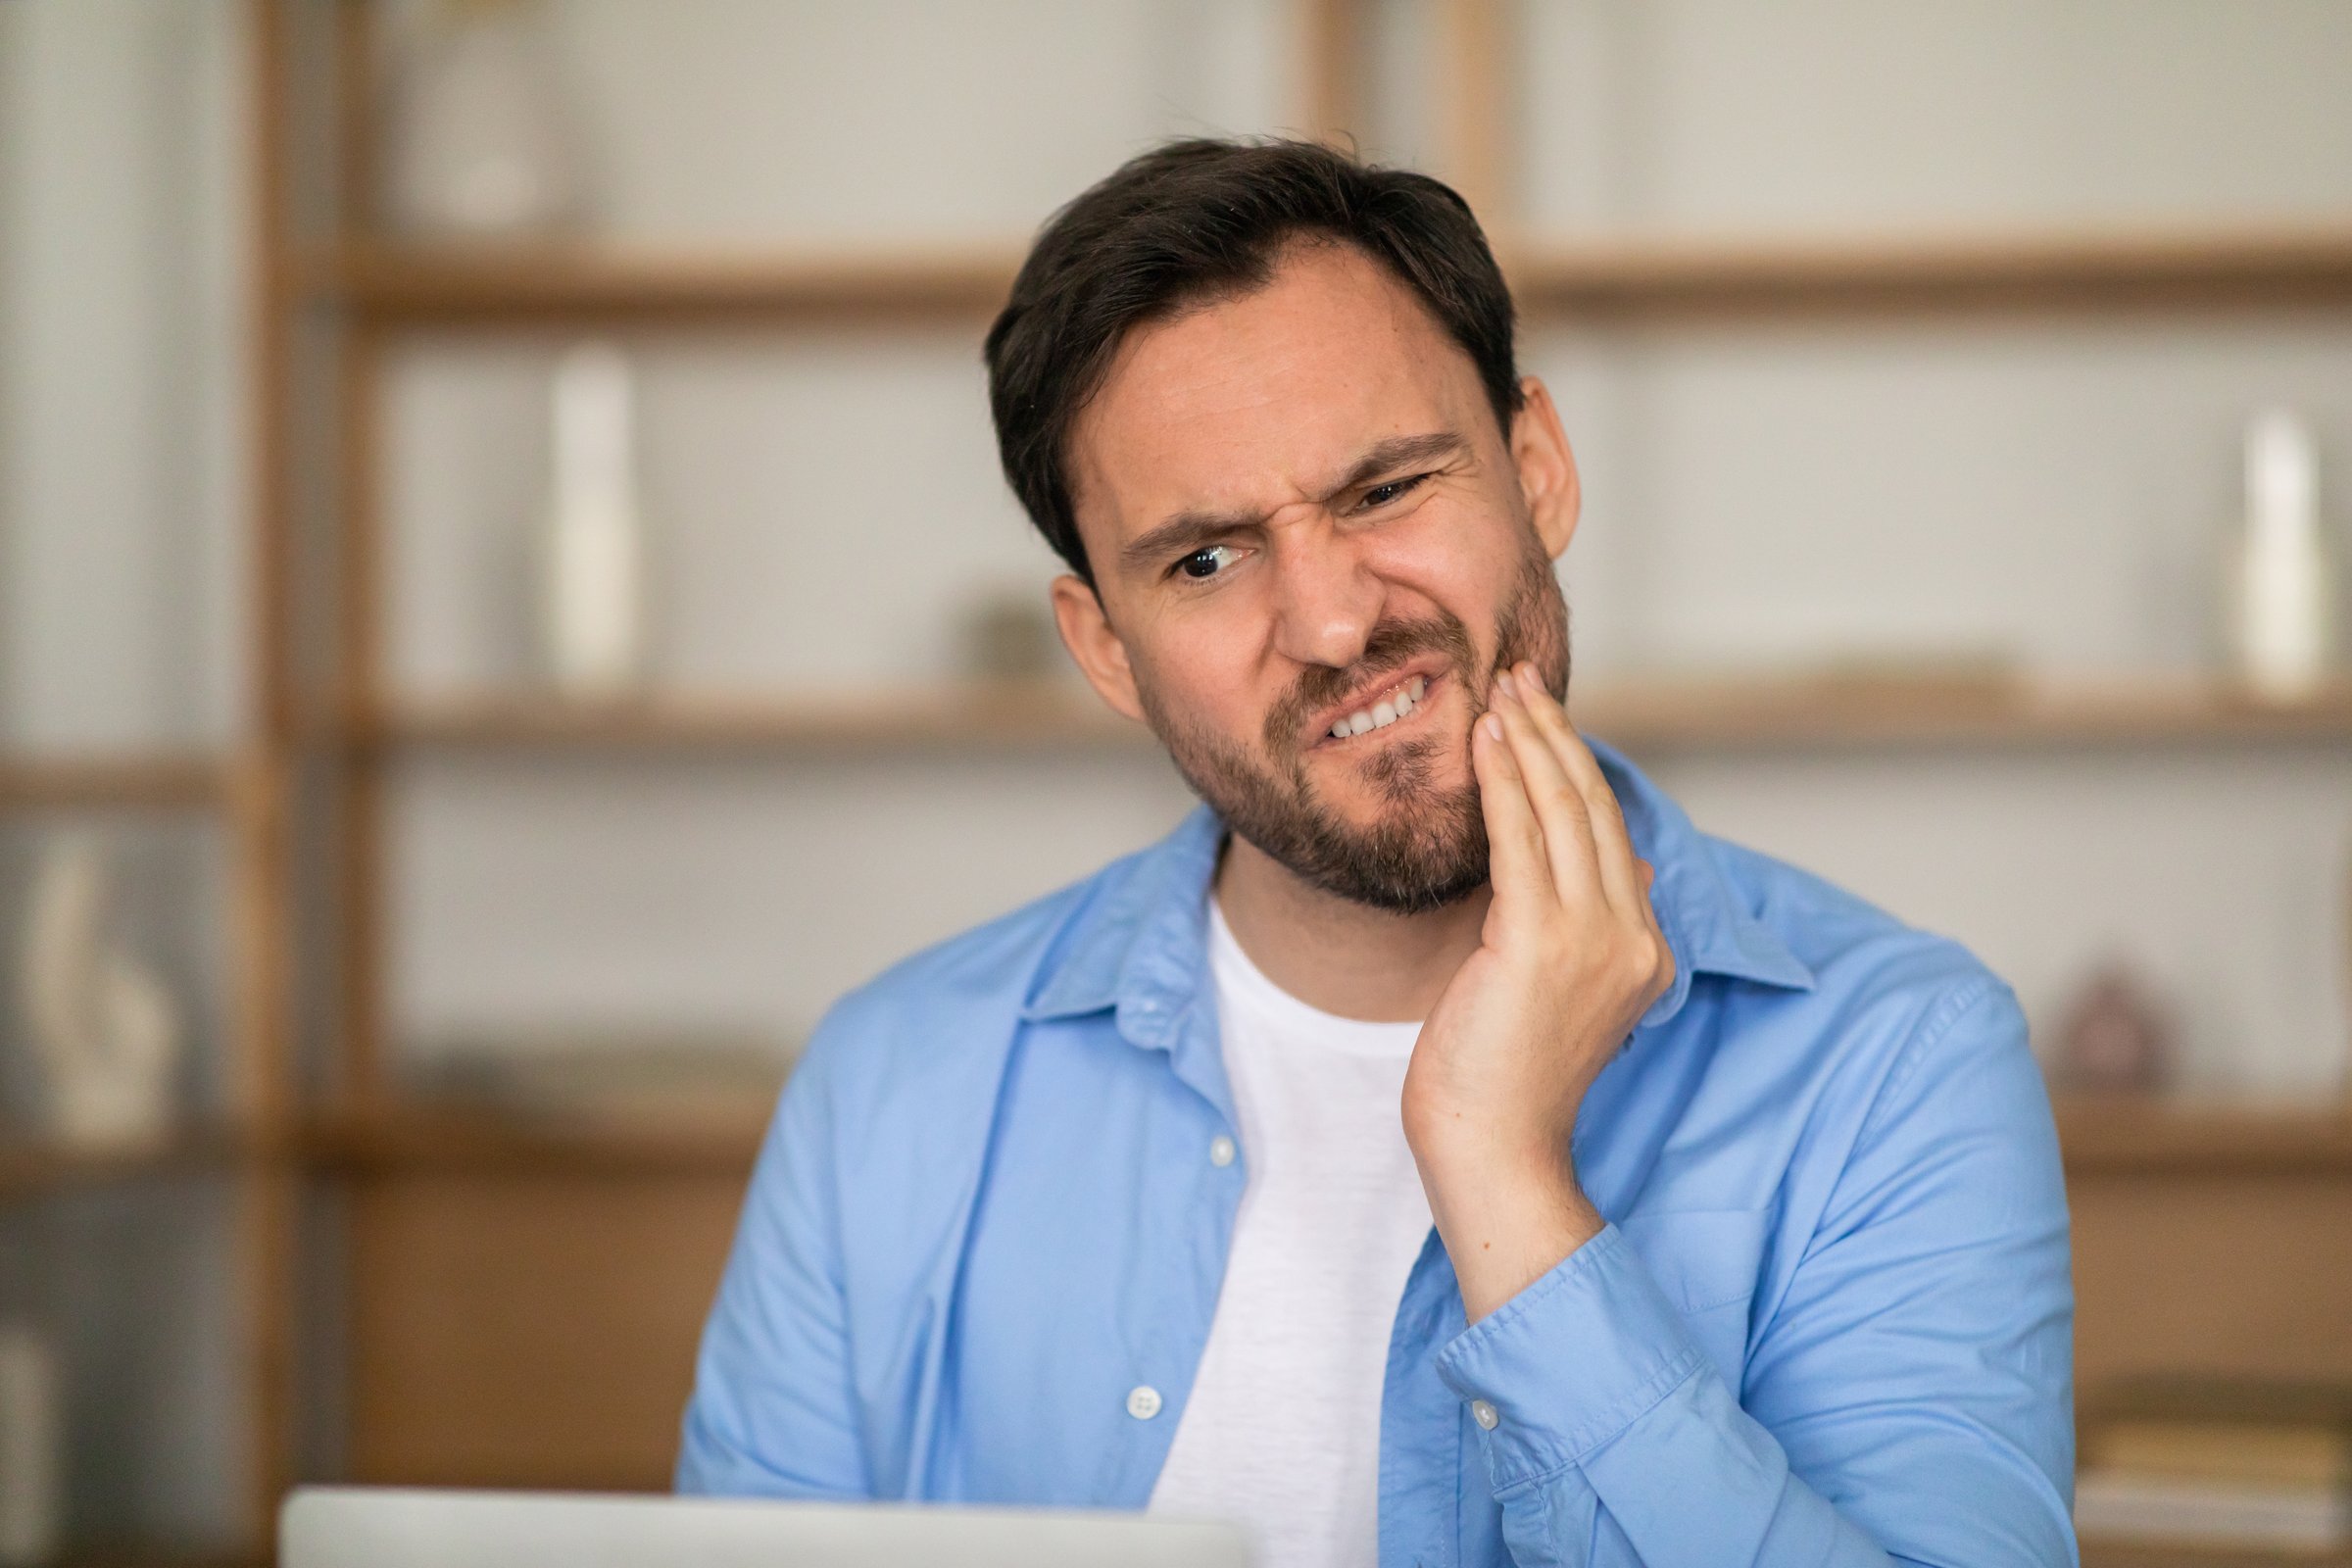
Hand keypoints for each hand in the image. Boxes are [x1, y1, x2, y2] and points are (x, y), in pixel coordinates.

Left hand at [1401, 661, 1676, 1320]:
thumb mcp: (1552, 992)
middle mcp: (1633, 938)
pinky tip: (1480, 740)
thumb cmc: (1502, 1080)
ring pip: (1563, 811)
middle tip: (1520, 674)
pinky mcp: (1541, 945)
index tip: (1541, 712)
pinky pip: (1522, 839)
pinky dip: (1502, 780)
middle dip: (1554, 732)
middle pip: (1594, 808)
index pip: (1611, 833)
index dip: (1576, 764)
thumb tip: (1603, 863)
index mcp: (1645, 950)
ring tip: (1498, 689)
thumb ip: (1575, 926)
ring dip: (1527, 740)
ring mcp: (1595, 941)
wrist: (1494, 1151)